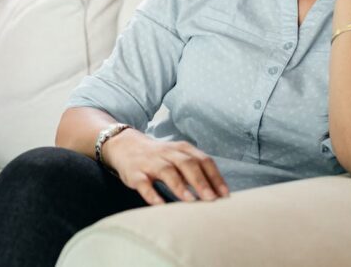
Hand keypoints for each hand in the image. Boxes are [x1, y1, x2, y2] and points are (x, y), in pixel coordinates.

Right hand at [102, 129, 228, 205]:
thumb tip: (218, 193)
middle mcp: (167, 153)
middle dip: (200, 181)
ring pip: (167, 171)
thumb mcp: (178, 157)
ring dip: (179, 186)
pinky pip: (144, 183)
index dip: (215, 177)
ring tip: (190, 200)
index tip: (225, 195)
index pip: (203, 160)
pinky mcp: (135, 173)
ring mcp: (151, 162)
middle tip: (212, 199)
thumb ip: (196, 170)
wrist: (125, 146)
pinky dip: (152, 194)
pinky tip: (160, 205)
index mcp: (182, 149)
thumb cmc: (159, 157)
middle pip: (187, 164)